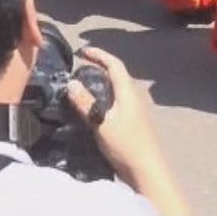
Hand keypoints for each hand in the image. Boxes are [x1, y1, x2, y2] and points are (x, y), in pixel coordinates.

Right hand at [66, 46, 189, 215]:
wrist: (145, 166)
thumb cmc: (125, 143)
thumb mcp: (101, 123)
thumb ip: (86, 103)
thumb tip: (71, 83)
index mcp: (129, 91)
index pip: (115, 64)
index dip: (99, 55)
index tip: (82, 50)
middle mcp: (134, 94)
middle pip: (117, 73)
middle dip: (99, 65)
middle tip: (79, 65)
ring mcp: (135, 105)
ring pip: (117, 85)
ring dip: (101, 79)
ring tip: (83, 81)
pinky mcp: (133, 117)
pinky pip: (117, 97)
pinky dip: (105, 93)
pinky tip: (94, 102)